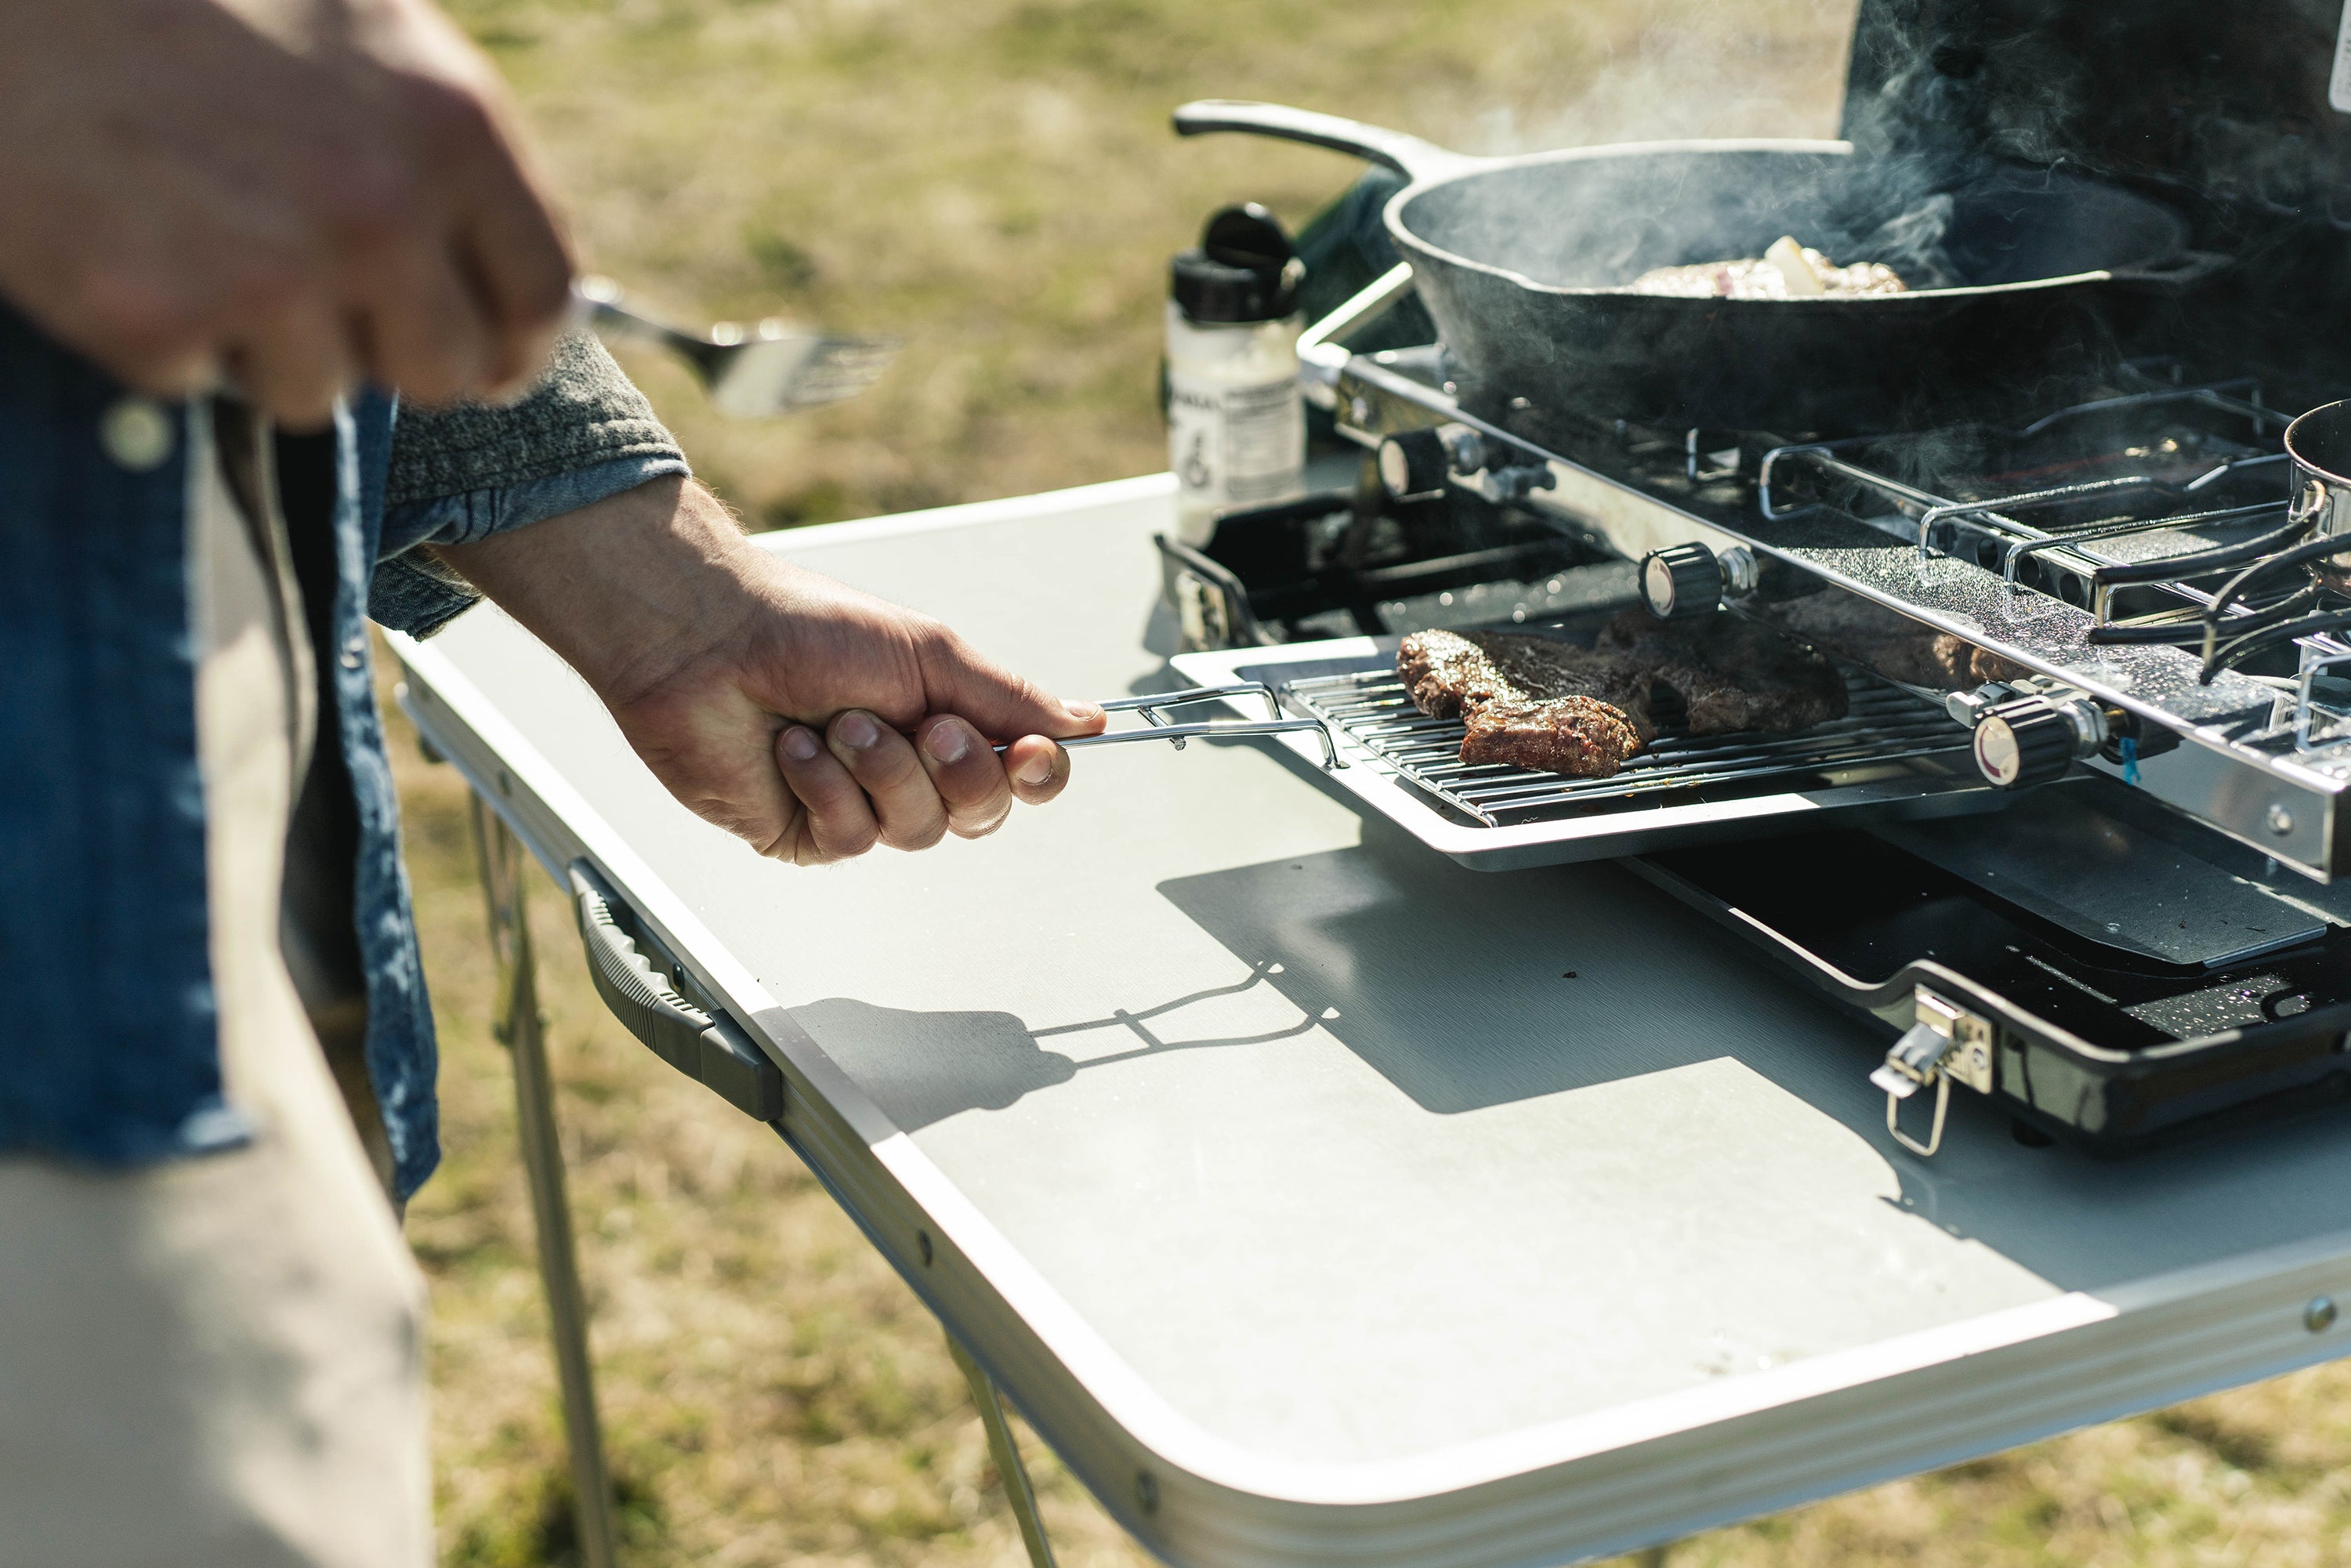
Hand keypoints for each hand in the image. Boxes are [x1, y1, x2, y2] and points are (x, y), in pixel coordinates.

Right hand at [0, 0, 571, 424]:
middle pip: (443, 371)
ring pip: (318, 393)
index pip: (540, 296)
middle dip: (389, 352)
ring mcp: (270, 271)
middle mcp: (378, 209)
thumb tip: (491, 270)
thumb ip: (436, 149)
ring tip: (199, 234)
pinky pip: (197, 381)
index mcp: (449, 130)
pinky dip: (163, 333)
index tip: (487, 359)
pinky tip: (125, 236)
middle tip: (323, 302)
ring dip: (266, 344)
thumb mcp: (359, 27)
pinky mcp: (156, 315)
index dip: (514, 343)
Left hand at [434, 478, 1105, 863]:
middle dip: (955, 771)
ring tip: (835, 723)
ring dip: (880, 770)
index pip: (1020, 775)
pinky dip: (825, 787)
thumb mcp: (928, 652)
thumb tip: (1085, 723)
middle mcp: (910, 769)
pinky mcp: (807, 832)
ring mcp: (859, 805)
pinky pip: (851, 837)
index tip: (1030, 754)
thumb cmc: (807, 628)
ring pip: (917, 830)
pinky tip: (789, 749)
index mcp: (946, 719)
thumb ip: (1008, 696)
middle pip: (981, 814)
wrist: (706, 641)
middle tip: (923, 725)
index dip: (1035, 774)